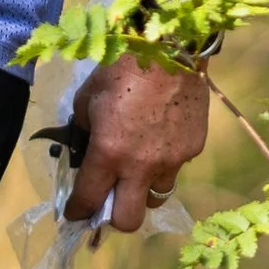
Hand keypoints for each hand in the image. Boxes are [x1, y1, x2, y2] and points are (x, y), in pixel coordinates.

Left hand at [72, 51, 209, 234]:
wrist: (171, 47)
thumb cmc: (122, 66)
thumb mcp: (88, 97)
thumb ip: (84, 130)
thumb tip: (84, 147)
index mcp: (109, 153)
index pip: (88, 200)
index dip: (77, 211)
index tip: (75, 212)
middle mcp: (141, 166)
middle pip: (128, 220)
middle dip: (114, 216)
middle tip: (109, 199)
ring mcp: (171, 160)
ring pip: (156, 196)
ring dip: (143, 189)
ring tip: (138, 167)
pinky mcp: (193, 149)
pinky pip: (175, 167)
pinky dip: (164, 161)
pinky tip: (160, 137)